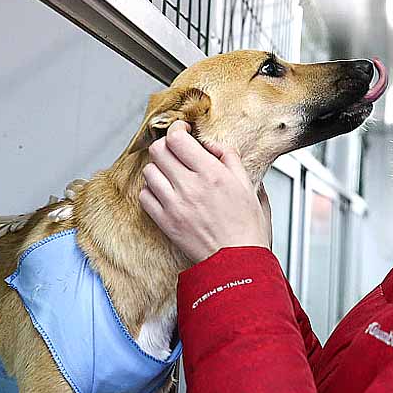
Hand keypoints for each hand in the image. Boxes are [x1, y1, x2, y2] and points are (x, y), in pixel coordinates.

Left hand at [140, 121, 270, 264]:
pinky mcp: (164, 221)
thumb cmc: (246, 228)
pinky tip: (165, 193)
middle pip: (158, 150)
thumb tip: (211, 145)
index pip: (177, 139)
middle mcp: (190, 187)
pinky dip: (151, 191)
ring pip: (149, 171)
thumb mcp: (248, 185)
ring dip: (159, 168)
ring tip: (171, 174)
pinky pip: (144, 196)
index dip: (177, 129)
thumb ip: (230, 158)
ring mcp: (174, 205)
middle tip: (176, 151)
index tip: (182, 131)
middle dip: (167, 146)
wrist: (238, 262)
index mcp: (212, 174)